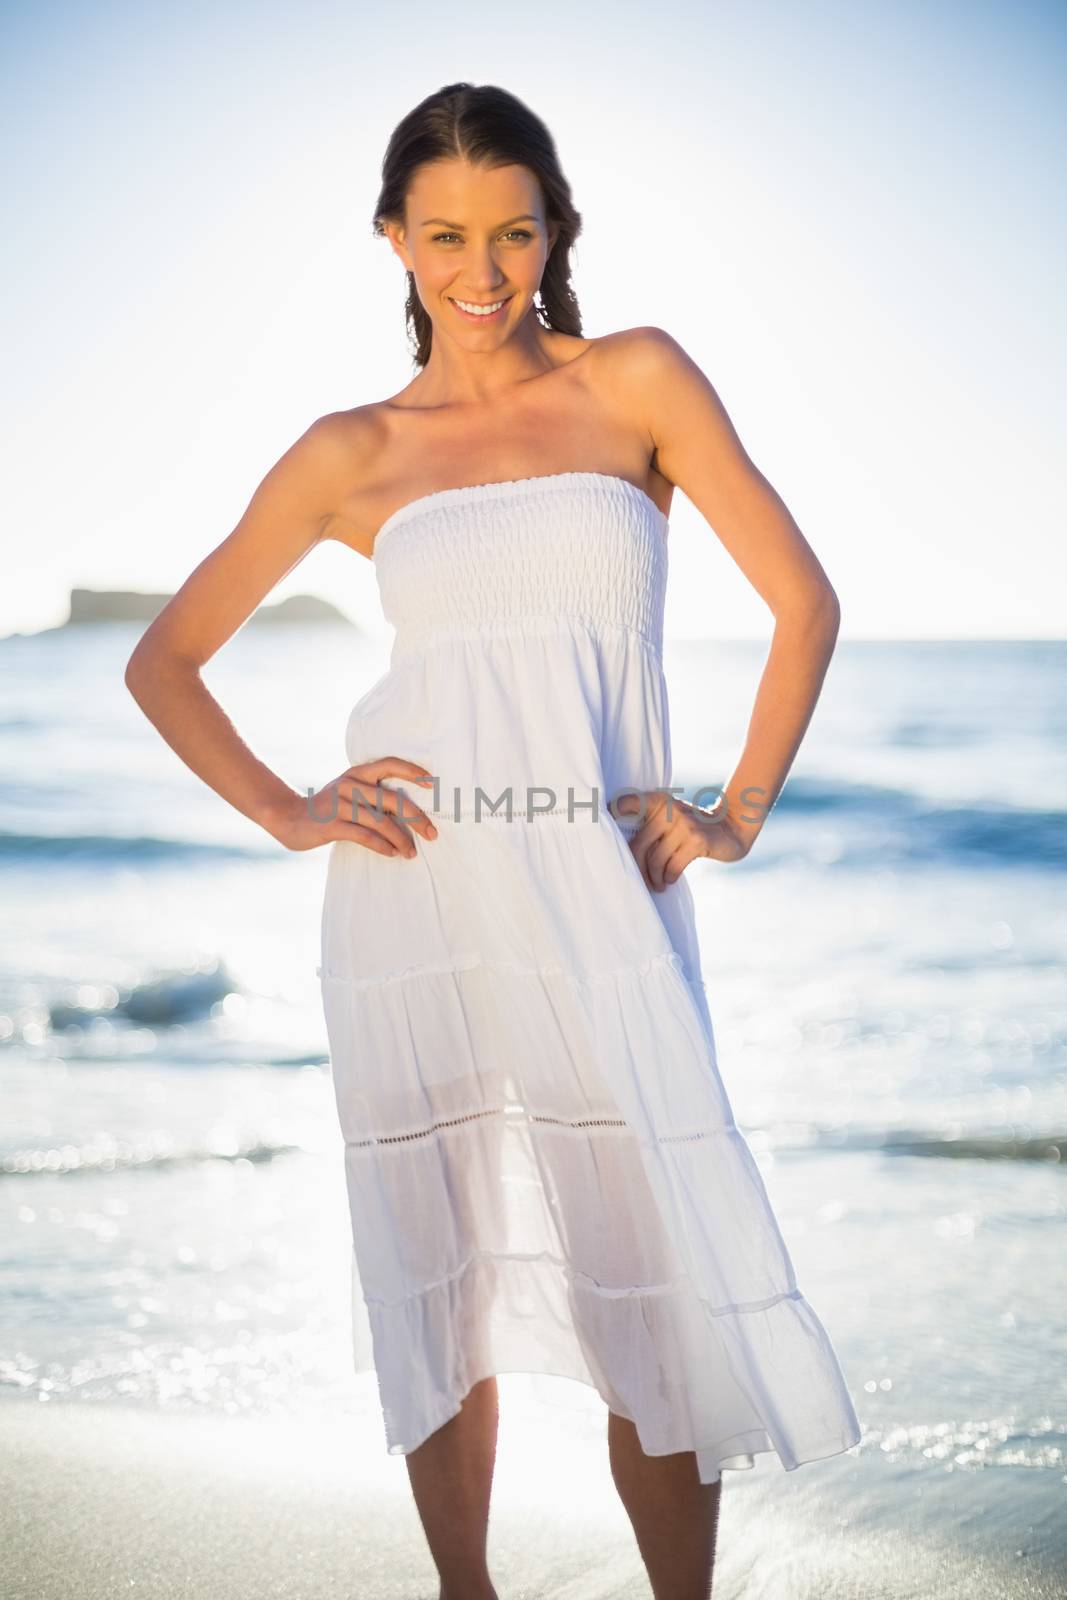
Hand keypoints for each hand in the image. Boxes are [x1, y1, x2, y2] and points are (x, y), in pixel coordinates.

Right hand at [265, 756, 438, 856]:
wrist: (289, 817)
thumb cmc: (329, 807)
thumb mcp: (348, 791)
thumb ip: (372, 794)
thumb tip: (410, 810)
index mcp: (357, 772)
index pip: (389, 764)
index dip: (412, 771)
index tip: (432, 785)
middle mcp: (349, 784)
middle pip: (392, 799)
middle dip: (417, 818)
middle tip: (433, 834)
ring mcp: (340, 804)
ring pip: (381, 822)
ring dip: (401, 839)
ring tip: (412, 852)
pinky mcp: (332, 825)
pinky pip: (364, 836)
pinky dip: (382, 846)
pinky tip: (393, 853)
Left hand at [610, 789, 752, 891]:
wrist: (731, 829)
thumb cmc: (691, 830)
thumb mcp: (670, 819)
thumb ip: (649, 826)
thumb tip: (617, 850)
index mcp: (659, 801)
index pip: (627, 803)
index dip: (611, 814)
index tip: (598, 834)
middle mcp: (669, 810)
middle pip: (638, 845)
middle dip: (637, 869)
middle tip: (642, 881)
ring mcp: (684, 824)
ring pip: (656, 860)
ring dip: (655, 878)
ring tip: (658, 884)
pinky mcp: (696, 840)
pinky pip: (672, 866)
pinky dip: (669, 877)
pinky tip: (669, 880)